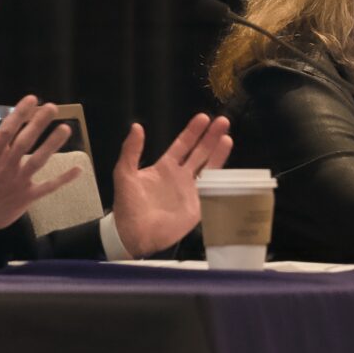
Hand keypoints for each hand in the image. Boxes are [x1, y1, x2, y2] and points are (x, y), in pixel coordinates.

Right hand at [0, 96, 84, 239]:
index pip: (7, 129)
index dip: (20, 113)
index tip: (32, 99)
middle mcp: (7, 166)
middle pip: (26, 141)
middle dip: (39, 123)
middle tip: (53, 108)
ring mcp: (19, 181)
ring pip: (39, 160)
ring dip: (53, 144)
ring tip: (66, 129)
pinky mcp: (28, 196)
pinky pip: (48, 187)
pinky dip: (64, 179)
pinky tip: (78, 169)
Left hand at [109, 112, 233, 257]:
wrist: (134, 233)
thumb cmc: (127, 205)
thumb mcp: (124, 174)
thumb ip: (131, 150)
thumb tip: (136, 127)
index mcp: (164, 167)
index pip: (182, 145)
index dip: (193, 131)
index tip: (203, 118)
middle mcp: (180, 176)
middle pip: (200, 152)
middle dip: (211, 136)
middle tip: (223, 121)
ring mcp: (191, 191)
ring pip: (209, 168)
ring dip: (219, 153)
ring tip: (227, 137)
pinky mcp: (198, 206)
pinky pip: (212, 190)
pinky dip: (221, 179)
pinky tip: (229, 168)